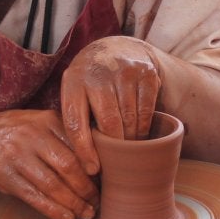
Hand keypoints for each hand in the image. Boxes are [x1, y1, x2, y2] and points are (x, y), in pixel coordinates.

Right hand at [0, 108, 97, 218]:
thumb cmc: (23, 133)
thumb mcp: (44, 124)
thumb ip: (67, 137)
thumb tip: (102, 163)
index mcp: (47, 120)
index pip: (76, 144)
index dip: (92, 164)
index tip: (103, 179)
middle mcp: (30, 135)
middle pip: (66, 166)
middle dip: (86, 188)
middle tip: (97, 202)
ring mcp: (15, 156)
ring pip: (51, 185)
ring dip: (72, 204)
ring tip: (86, 214)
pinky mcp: (3, 176)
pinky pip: (33, 197)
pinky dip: (53, 210)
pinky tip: (67, 218)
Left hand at [60, 35, 163, 172]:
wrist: (116, 49)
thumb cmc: (91, 84)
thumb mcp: (75, 93)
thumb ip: (77, 119)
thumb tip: (83, 162)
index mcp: (73, 82)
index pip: (76, 123)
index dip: (84, 150)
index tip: (93, 169)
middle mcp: (97, 74)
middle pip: (109, 123)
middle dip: (114, 146)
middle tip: (116, 161)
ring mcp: (123, 71)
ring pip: (130, 119)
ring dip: (131, 139)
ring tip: (128, 149)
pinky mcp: (145, 73)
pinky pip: (146, 110)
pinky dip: (144, 127)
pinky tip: (139, 133)